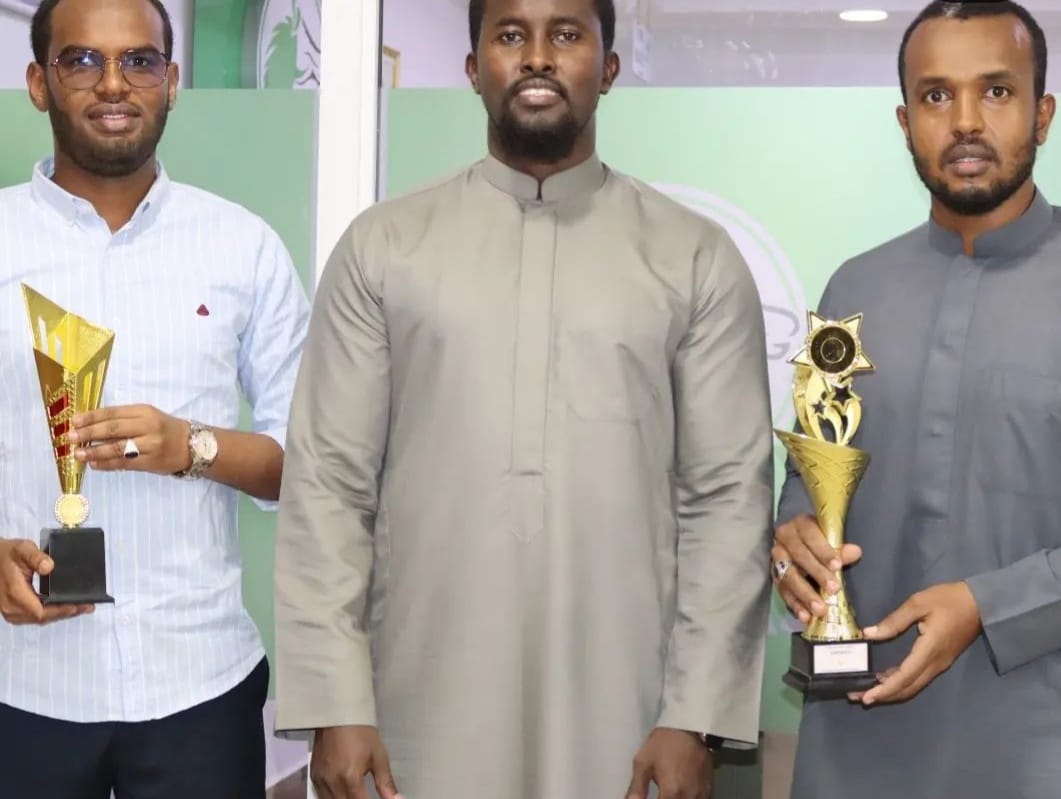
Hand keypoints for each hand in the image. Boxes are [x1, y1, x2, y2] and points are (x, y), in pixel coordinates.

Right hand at [0, 539, 93, 623]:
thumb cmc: (7, 554)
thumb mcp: (22, 549)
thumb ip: (36, 557)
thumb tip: (49, 567)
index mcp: (14, 594)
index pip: (40, 612)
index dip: (61, 610)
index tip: (80, 605)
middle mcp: (11, 607)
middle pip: (42, 618)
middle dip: (66, 613)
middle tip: (88, 606)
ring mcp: (10, 611)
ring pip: (39, 619)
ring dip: (60, 614)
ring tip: (81, 607)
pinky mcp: (13, 611)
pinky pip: (34, 616)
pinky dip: (51, 613)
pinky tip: (64, 608)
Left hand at [69, 405, 190, 475]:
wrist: (191, 446)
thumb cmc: (164, 429)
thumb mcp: (147, 416)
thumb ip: (123, 419)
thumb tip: (90, 426)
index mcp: (144, 411)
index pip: (113, 413)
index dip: (92, 417)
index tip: (74, 421)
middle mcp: (147, 427)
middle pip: (113, 429)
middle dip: (89, 433)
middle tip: (71, 437)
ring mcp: (150, 446)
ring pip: (117, 448)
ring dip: (95, 452)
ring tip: (78, 454)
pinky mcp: (150, 462)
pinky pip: (124, 463)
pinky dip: (107, 464)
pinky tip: (95, 464)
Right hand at [310, 725, 402, 798]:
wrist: (339, 714)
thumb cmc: (362, 733)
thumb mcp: (378, 756)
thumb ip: (386, 782)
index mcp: (350, 778)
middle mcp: (332, 783)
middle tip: (365, 795)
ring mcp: (320, 781)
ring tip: (356, 794)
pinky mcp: (313, 776)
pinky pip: (321, 796)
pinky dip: (332, 798)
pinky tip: (342, 793)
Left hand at [625, 728, 713, 798]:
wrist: (687, 726)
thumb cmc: (664, 742)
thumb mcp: (643, 762)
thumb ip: (636, 788)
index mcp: (672, 792)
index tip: (649, 797)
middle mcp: (689, 796)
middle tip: (660, 793)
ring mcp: (702, 793)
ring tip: (668, 792)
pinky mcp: (709, 788)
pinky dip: (690, 798)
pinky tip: (682, 794)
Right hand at [772, 514, 862, 622]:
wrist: (799, 541)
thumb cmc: (819, 540)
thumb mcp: (830, 539)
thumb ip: (840, 548)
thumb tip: (855, 552)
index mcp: (800, 526)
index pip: (811, 537)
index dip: (824, 551)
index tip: (838, 566)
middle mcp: (784, 540)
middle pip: (799, 557)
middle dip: (817, 574)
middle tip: (833, 589)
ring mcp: (777, 559)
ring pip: (788, 576)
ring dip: (804, 594)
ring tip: (820, 609)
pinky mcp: (775, 576)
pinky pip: (783, 591)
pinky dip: (794, 605)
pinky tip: (805, 617)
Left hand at [853, 582, 981, 705]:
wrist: (983, 603)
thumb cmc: (950, 600)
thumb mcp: (918, 603)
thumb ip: (893, 621)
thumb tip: (868, 634)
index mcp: (929, 650)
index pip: (904, 676)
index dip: (885, 689)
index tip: (866, 697)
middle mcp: (936, 663)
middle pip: (908, 687)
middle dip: (884, 695)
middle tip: (859, 697)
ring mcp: (940, 664)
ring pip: (914, 685)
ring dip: (892, 691)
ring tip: (868, 690)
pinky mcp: (941, 660)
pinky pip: (919, 677)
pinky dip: (902, 681)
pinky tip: (886, 677)